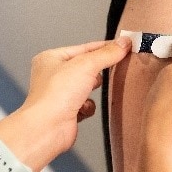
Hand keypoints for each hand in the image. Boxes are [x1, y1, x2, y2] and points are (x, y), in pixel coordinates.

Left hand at [14, 38, 130, 157]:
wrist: (48, 128)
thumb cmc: (55, 95)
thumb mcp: (86, 65)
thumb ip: (107, 53)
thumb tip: (123, 43)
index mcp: (51, 58)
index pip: (84, 47)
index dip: (104, 46)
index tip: (123, 45)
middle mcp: (53, 75)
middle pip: (86, 67)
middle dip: (96, 72)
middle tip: (106, 71)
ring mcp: (60, 94)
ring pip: (88, 86)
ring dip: (91, 90)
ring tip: (87, 91)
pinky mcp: (67, 112)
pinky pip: (87, 104)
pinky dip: (88, 106)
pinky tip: (81, 108)